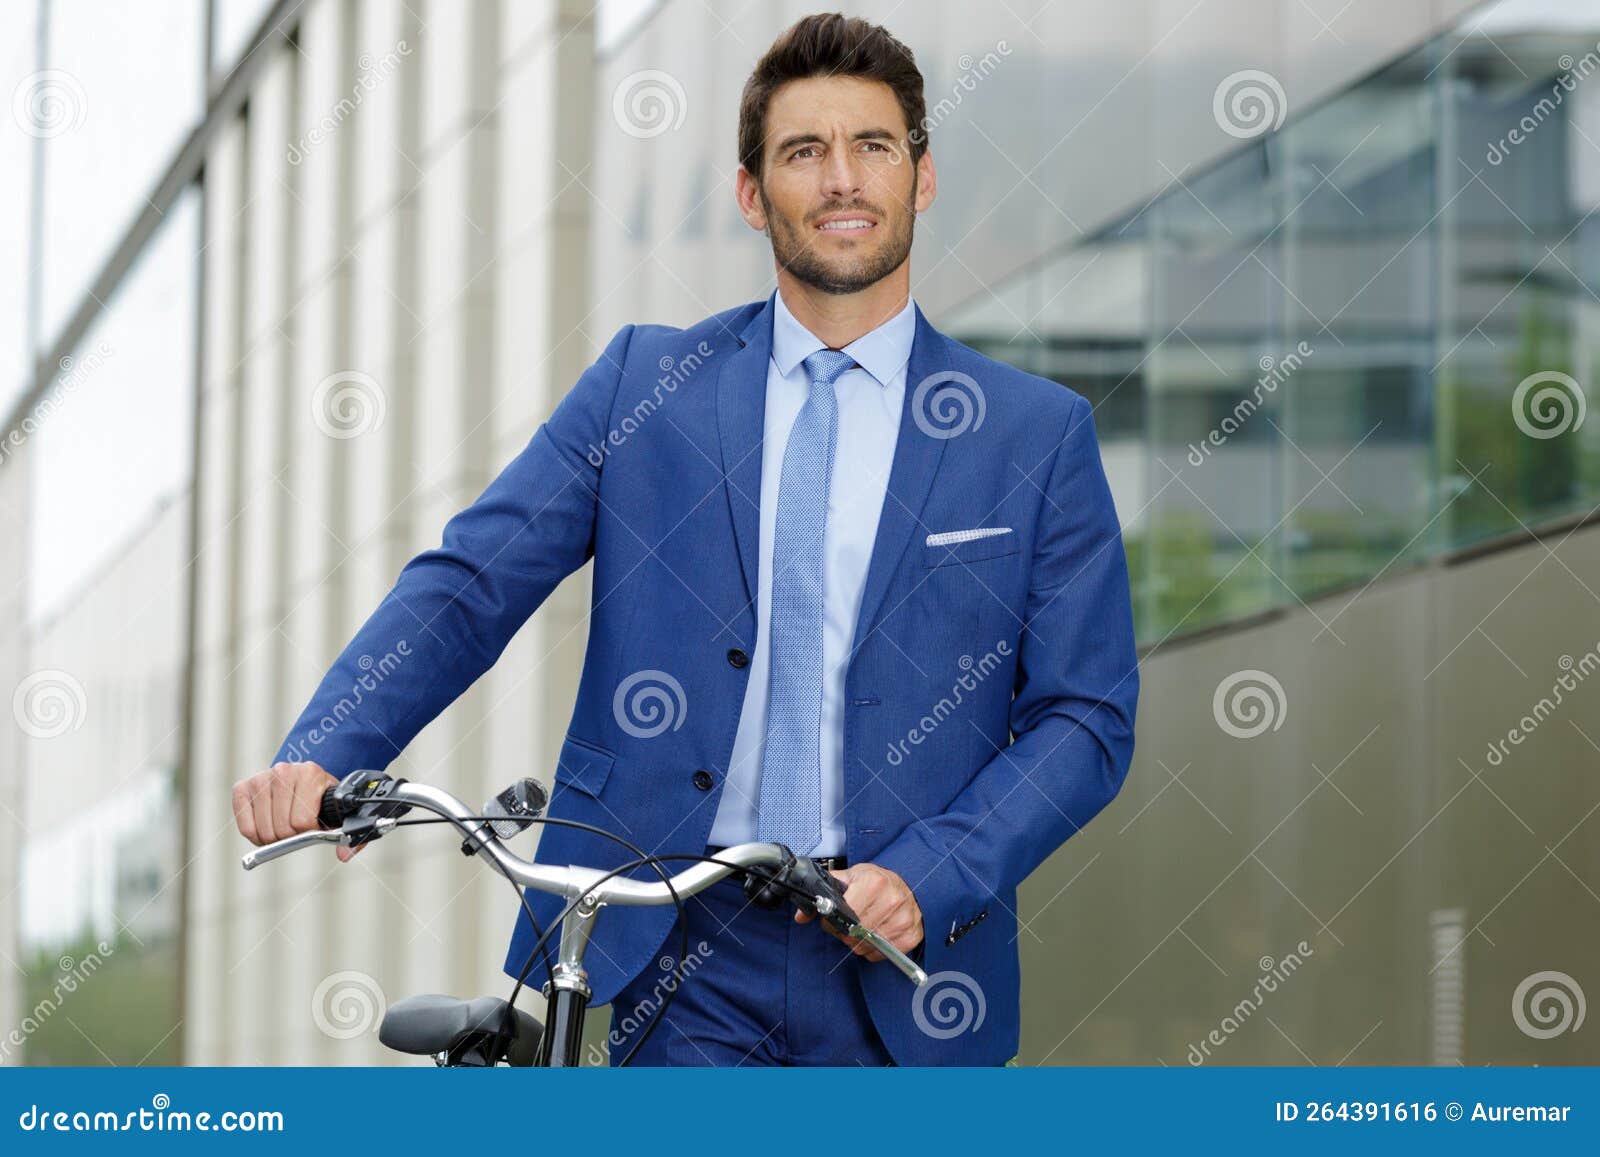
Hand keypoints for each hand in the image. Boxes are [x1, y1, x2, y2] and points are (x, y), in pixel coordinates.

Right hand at [232, 761, 360, 861]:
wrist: (305, 781)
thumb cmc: (323, 800)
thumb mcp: (342, 814)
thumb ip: (352, 836)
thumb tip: (344, 856)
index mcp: (310, 773)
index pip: (302, 821)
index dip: (309, 831)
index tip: (313, 824)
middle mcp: (283, 771)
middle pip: (282, 828)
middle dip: (291, 836)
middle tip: (297, 826)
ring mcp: (261, 778)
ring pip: (264, 831)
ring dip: (274, 837)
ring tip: (284, 824)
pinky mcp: (242, 788)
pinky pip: (247, 828)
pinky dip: (256, 835)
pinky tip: (267, 823)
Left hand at [794, 863, 922, 960]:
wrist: (908, 888)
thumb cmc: (877, 882)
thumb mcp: (851, 877)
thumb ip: (825, 892)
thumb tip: (802, 915)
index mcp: (874, 882)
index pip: (845, 913)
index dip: (833, 918)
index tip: (834, 915)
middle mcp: (892, 901)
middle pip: (854, 932)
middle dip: (844, 931)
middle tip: (847, 922)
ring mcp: (903, 920)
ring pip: (865, 946)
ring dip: (857, 941)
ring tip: (862, 927)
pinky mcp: (911, 936)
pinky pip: (880, 954)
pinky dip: (872, 949)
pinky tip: (875, 935)